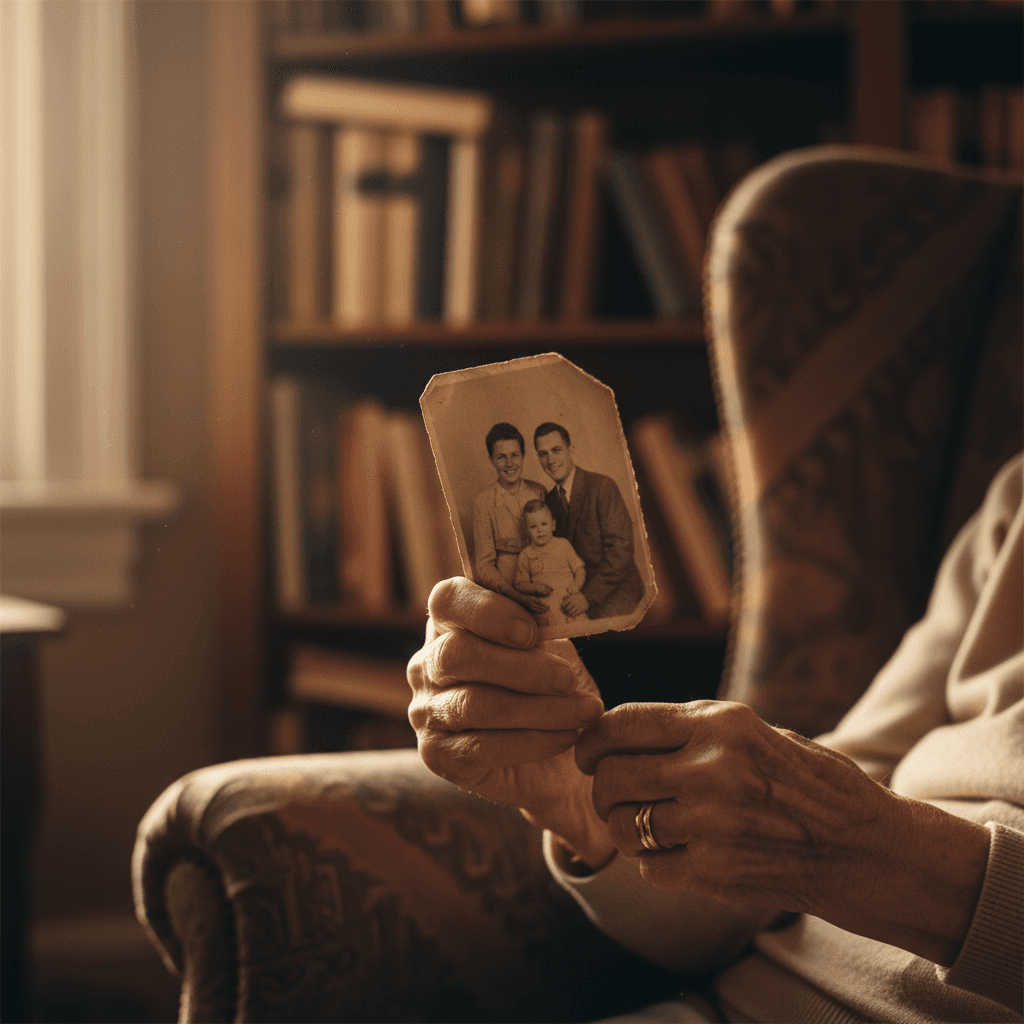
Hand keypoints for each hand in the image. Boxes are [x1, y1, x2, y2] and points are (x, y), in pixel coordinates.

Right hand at [407, 577, 614, 866]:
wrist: (554, 759)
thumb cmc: (548, 689)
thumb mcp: (551, 649)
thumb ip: (543, 628)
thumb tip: (555, 613)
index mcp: (450, 624)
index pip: (447, 600)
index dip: (487, 611)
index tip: (533, 632)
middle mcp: (427, 665)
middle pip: (457, 654)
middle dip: (521, 667)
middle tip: (567, 679)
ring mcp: (426, 711)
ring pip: (475, 704)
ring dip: (539, 708)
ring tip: (584, 711)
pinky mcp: (436, 755)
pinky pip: (481, 747)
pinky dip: (533, 740)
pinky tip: (567, 736)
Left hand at [576, 700, 989, 965]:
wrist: (865, 848)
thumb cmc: (807, 782)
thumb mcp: (753, 732)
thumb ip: (690, 730)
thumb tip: (619, 733)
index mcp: (719, 724)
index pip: (623, 723)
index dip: (591, 739)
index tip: (585, 752)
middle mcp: (710, 769)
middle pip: (610, 776)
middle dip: (602, 787)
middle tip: (614, 793)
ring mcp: (711, 824)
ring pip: (621, 826)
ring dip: (624, 828)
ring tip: (647, 824)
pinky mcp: (714, 873)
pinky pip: (648, 866)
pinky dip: (654, 862)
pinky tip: (682, 853)